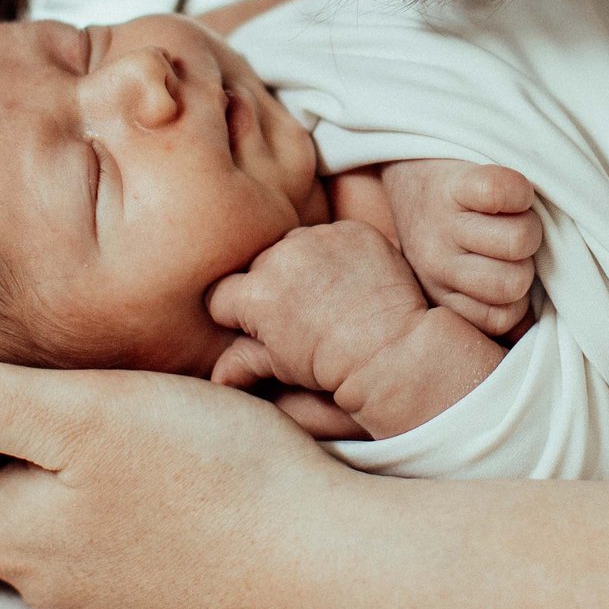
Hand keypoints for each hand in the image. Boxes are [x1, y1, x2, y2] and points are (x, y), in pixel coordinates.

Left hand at [0, 349, 355, 608]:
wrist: (341, 570)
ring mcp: (123, 598)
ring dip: (38, 499)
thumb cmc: (213, 480)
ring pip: (51, 550)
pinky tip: (147, 468)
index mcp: (17, 538)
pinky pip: (118, 553)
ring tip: (51, 428)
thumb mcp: (79, 415)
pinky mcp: (182, 594)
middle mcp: (58, 582)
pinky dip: (109, 511)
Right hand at [208, 221, 429, 399]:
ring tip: (327, 295)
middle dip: (271, 285)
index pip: (223, 294)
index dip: (239, 314)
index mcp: (254, 293)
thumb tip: (217, 378)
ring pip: (294, 245)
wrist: (391, 351)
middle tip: (299, 313)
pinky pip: (332, 234)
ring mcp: (318, 238)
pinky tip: (352, 278)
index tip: (263, 328)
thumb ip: (244, 362)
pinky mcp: (351, 230)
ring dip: (302, 263)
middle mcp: (280, 257)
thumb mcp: (282, 366)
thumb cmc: (333, 365)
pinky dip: (338, 252)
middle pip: (259, 265)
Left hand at [381, 159, 540, 336]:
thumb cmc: (450, 225)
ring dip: (528, 222)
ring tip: (512, 214)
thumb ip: (486, 299)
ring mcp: (441, 222)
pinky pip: (506, 193)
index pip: (501, 318)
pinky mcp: (452, 183)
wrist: (408, 168)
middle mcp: (435, 262)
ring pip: (517, 241)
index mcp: (439, 293)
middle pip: (513, 282)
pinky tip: (508, 191)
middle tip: (512, 238)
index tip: (508, 269)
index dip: (519, 295)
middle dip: (526, 259)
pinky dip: (519, 190)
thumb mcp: (457, 274)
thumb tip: (528, 328)